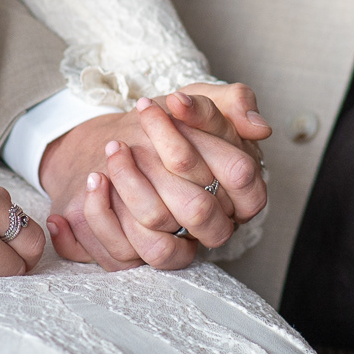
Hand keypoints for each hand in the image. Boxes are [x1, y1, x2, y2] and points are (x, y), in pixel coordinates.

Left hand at [40, 83, 268, 270]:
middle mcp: (214, 223)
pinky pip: (121, 253)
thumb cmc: (171, 124)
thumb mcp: (203, 100)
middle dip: (164, 158)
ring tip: (110, 149)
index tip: (173, 100)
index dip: (209, 138)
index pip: (240, 174)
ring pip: (158, 230)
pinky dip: (100, 214)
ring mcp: (179, 242)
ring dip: (128, 185)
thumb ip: (235, 102)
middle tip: (135, 127)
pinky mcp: (139, 253)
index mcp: (241, 190)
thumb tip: (259, 127)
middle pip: (197, 208)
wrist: (119, 147)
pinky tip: (93, 181)